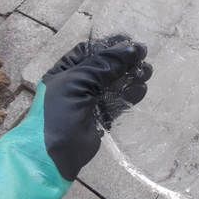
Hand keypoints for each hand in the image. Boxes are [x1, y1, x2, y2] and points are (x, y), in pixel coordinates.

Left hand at [42, 36, 151, 180]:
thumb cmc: (58, 114)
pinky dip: (130, 95)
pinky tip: (141, 90)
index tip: (131, 42)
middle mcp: (77, 83)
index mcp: (65, 71)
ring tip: (146, 74)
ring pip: (115, 83)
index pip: (90, 50)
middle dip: (125, 62)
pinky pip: (119, 101)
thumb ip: (104, 64)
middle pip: (106, 66)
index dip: (110, 45)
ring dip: (131, 77)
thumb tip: (132, 49)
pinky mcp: (101, 116)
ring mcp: (90, 100)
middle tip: (144, 59)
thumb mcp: (77, 82)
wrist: (52, 157)